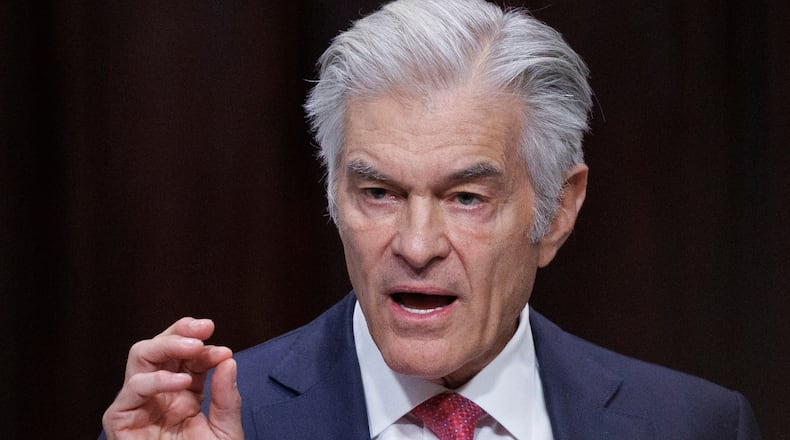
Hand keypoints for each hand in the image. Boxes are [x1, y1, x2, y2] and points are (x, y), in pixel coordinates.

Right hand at [102, 318, 242, 438]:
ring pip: (140, 356)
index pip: (188, 355)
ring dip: (167, 344)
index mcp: (184, 392)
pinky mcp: (121, 420)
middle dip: (181, 330)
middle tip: (205, 328)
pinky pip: (130, 390)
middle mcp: (159, 393)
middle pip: (160, 346)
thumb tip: (228, 360)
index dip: (204, 345)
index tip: (223, 349)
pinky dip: (155, 379)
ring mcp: (138, 404)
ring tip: (194, 347)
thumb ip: (226, 398)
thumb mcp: (224, 431)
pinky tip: (181, 381)